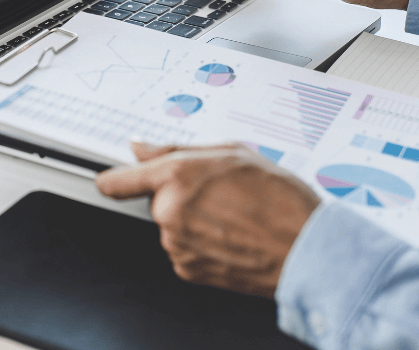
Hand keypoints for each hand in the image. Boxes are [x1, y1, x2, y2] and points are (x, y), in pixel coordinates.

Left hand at [96, 142, 319, 298]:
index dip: (113, 179)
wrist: (306, 248)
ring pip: (171, 225)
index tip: (111, 179)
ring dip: (193, 219)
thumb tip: (141, 148)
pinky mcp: (188, 269)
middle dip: (180, 195)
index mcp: (176, 176)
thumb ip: (176, 149)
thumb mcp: (231, 151)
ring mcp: (177, 244)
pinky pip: (183, 248)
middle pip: (157, 199)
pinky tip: (230, 236)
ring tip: (233, 215)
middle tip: (217, 192)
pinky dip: (201, 243)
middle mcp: (170, 212)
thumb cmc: (278, 198)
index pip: (117, 180)